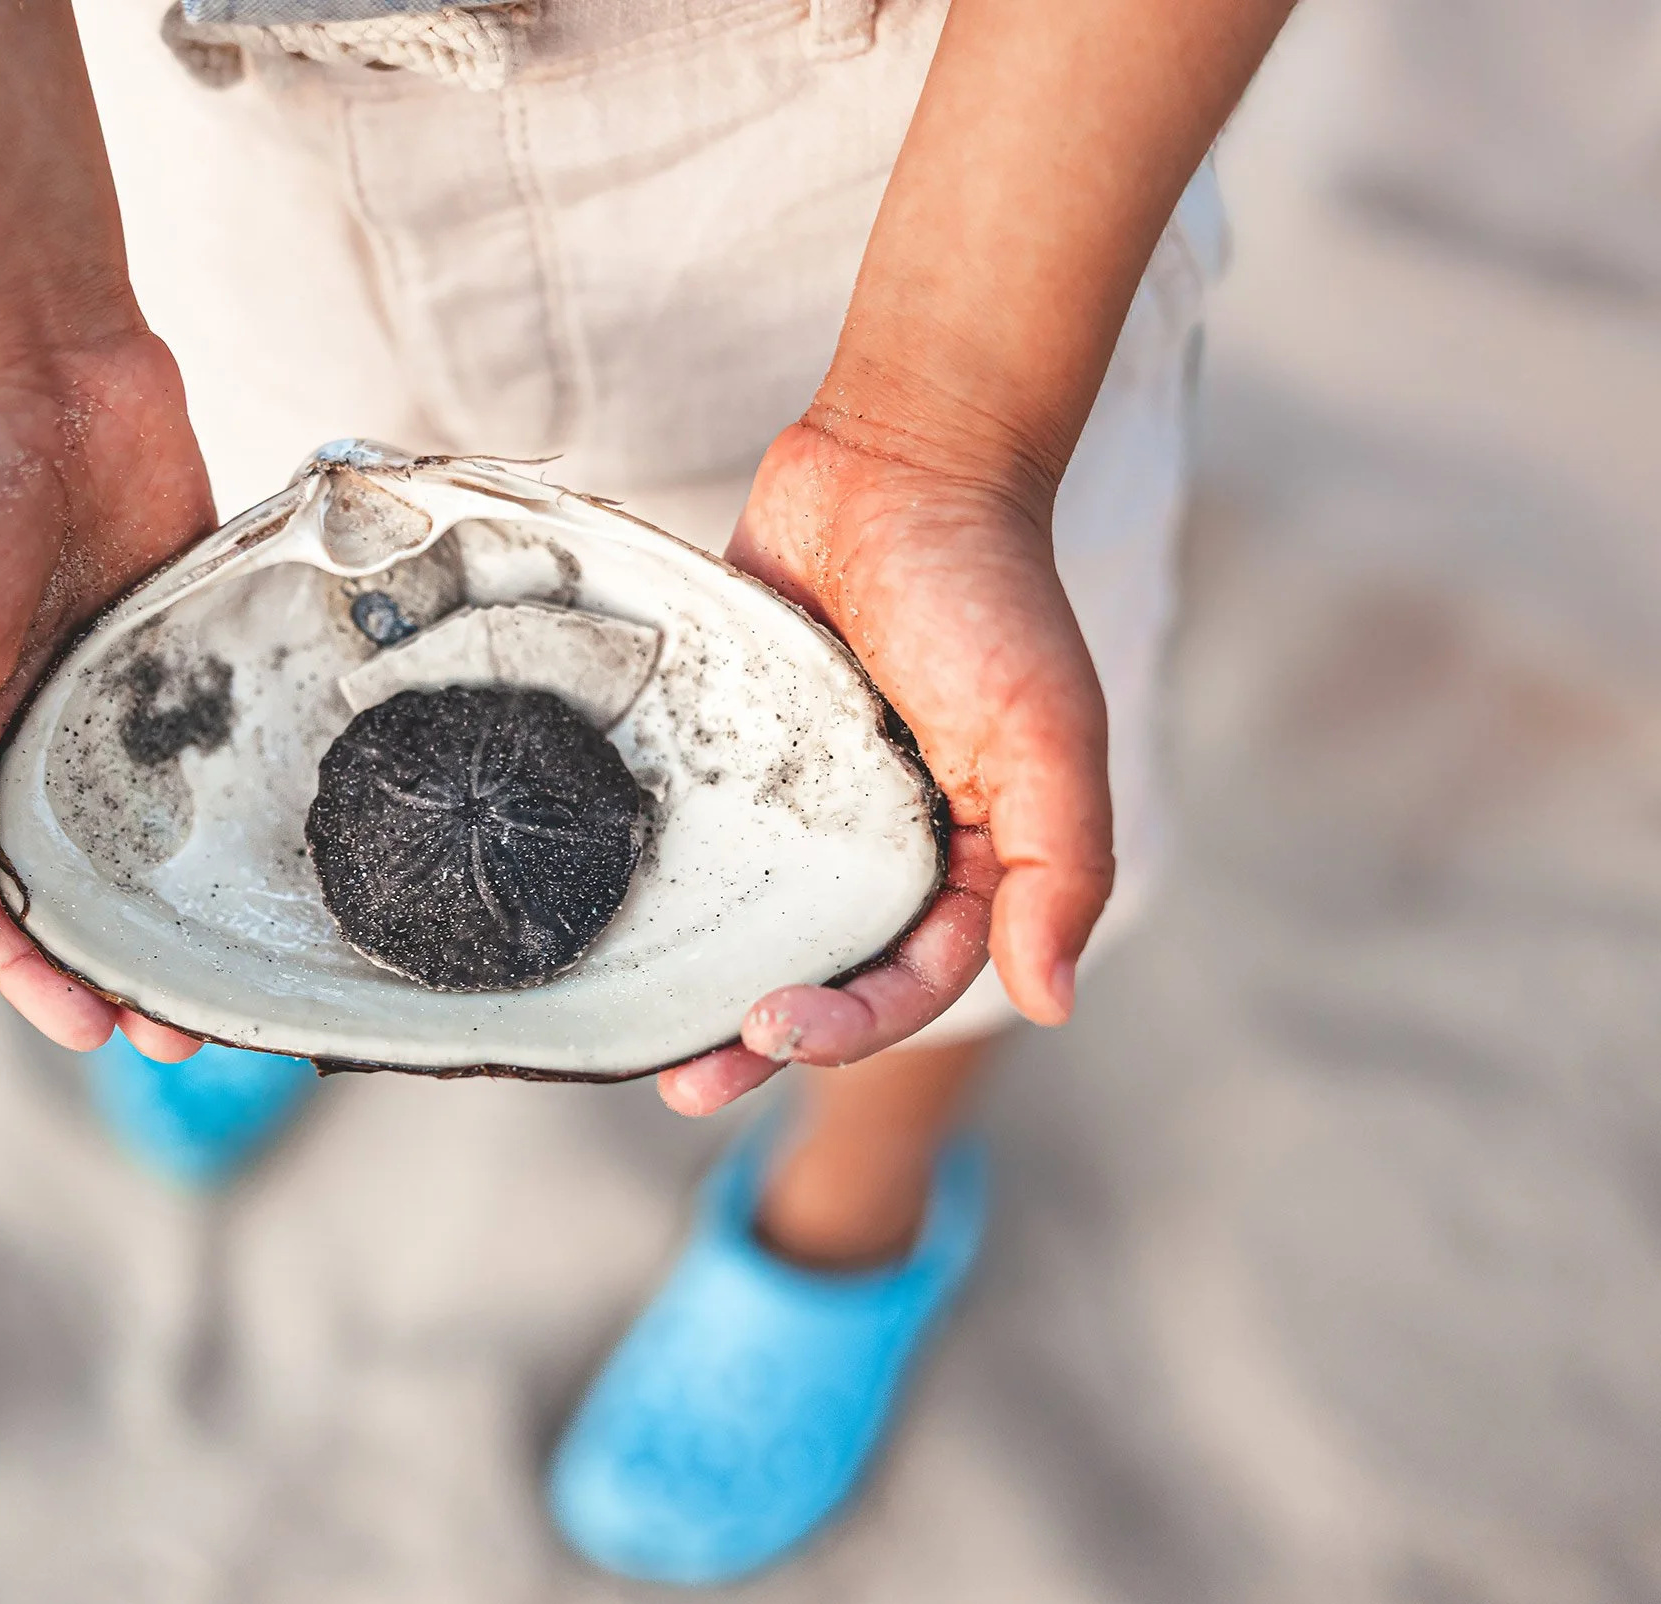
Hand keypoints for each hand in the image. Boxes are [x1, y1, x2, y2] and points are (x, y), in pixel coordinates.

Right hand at [0, 333, 213, 1061]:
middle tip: (188, 1032)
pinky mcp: (194, 647)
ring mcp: (119, 697)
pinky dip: (245, 808)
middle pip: (80, 884)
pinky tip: (288, 861)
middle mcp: (31, 737)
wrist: (29, 361)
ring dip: (191, 909)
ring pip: (160, 832)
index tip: (93, 1029)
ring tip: (245, 981)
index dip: (30, 971)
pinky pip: (222, 744)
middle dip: (126, 963)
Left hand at [657, 416, 1110, 1114]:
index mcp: (965, 859)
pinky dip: (660, 886)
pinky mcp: (729, 752)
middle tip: (686, 1083)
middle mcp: (881, 845)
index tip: (773, 1032)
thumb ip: (1059, 870)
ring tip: (637, 1045)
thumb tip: (1049, 1000)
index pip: (913, 977)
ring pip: (750, 922)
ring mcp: (798, 803)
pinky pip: (693, 835)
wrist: (898, 461)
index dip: (850, 1024)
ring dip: (700, 989)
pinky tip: (601, 923)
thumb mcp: (1048, 736)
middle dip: (757, 1044)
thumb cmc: (987, 592)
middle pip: (823, 973)